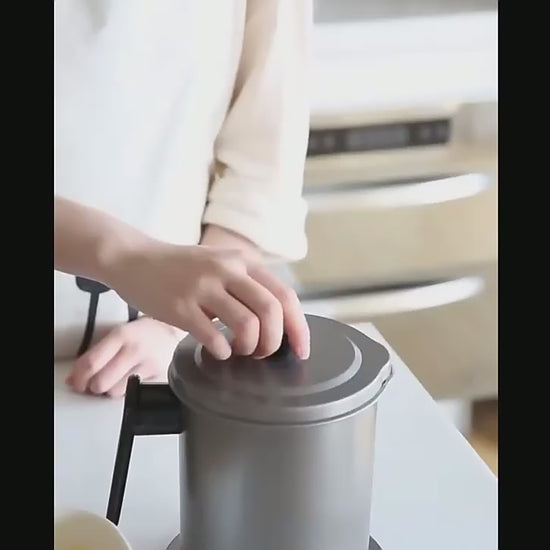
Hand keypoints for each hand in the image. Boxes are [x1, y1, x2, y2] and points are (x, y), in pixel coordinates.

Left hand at [66, 317, 182, 396]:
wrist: (172, 333)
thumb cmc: (143, 333)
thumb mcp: (118, 334)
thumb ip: (95, 354)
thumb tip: (74, 378)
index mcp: (122, 335)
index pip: (92, 363)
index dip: (79, 377)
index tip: (76, 381)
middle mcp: (136, 350)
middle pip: (102, 383)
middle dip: (94, 385)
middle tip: (96, 381)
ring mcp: (149, 366)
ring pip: (116, 393)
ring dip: (111, 389)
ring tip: (117, 379)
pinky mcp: (160, 378)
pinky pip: (134, 394)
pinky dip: (128, 391)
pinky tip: (131, 380)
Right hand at [106, 239, 309, 360]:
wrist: (134, 258)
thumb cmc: (182, 268)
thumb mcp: (221, 264)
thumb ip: (248, 286)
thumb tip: (278, 323)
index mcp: (242, 261)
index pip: (285, 295)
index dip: (298, 327)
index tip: (301, 350)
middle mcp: (227, 269)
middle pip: (271, 311)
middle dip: (274, 342)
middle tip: (262, 352)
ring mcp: (203, 286)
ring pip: (246, 325)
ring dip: (250, 347)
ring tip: (240, 350)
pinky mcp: (179, 305)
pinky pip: (212, 336)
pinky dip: (223, 350)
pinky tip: (218, 350)